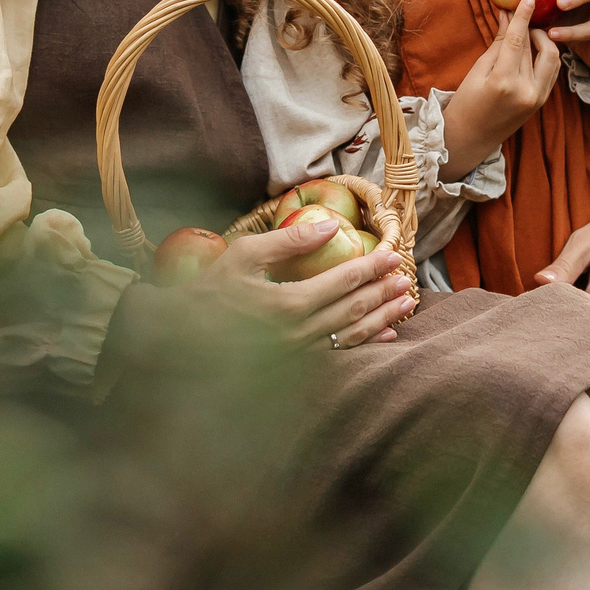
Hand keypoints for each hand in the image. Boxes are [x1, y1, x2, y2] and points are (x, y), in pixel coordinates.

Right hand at [187, 212, 416, 349]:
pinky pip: (337, 353)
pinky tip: (383, 335)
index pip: (343, 281)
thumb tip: (330, 225)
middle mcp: (298, 332)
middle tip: (407, 278)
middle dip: (384, 292)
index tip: (392, 253)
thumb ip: (289, 239)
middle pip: (354, 309)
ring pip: (351, 334)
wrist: (182, 336)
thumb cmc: (209, 290)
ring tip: (406, 304)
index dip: (371, 266)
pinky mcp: (294, 364)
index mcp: (288, 303)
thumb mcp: (244, 254)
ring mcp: (297, 352)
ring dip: (382, 318)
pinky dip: (364, 343)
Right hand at [440, 0, 561, 176]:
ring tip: (527, 33)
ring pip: (551, 57)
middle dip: (532, 27)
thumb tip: (508, 15)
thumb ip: (499, 43)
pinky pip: (551, 71)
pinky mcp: (542, 102)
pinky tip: (533, 49)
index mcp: (504, 82)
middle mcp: (526, 91)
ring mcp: (537, 98)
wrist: (471, 137)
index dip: (523, 17)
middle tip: (522, 16)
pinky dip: (545, 56)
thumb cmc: (466, 103)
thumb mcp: (478, 70)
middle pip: (539, 47)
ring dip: (543, 41)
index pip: (518, 40)